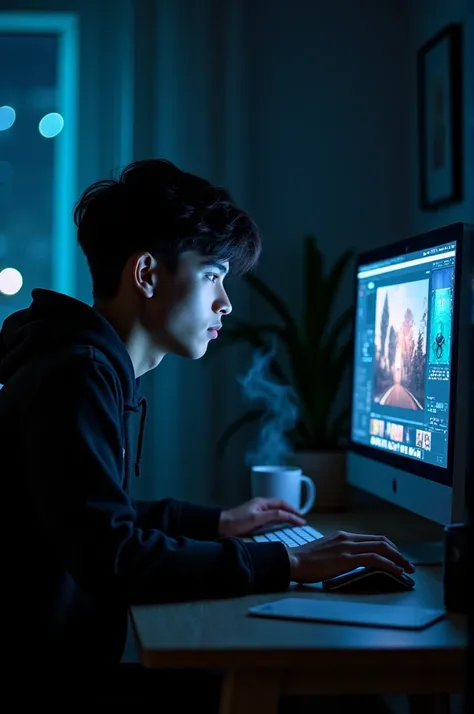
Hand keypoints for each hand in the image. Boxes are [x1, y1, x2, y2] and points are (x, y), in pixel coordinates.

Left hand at [218, 497, 305, 537]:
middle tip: (301, 521)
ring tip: (294, 523)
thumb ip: (272, 515)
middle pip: (280, 506)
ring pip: (275, 512)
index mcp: (262, 502)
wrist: (220, 526)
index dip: (293, 511)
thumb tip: (287, 515)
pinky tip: (280, 527)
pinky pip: (270, 518)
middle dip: (291, 512)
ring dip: (285, 516)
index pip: (282, 504)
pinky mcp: (253, 519)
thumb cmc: (237, 522)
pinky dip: (278, 520)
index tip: (302, 520)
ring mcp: (257, 511)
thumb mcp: (256, 518)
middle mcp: (260, 505)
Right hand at [287, 530, 415, 582]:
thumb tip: (353, 562)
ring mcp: (348, 547)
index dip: (388, 547)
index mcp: (343, 536)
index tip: (397, 556)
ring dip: (398, 559)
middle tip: (407, 563)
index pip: (372, 538)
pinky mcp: (347, 559)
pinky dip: (389, 564)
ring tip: (407, 569)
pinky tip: (396, 571)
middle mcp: (348, 538)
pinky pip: (374, 559)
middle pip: (381, 541)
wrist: (293, 561)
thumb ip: (341, 553)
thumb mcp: (327, 552)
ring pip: (381, 548)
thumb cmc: (305, 561)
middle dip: (397, 552)